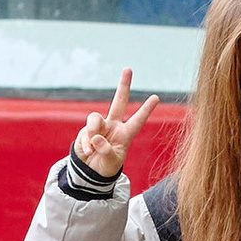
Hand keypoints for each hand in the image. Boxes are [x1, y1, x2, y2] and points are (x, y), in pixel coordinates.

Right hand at [73, 68, 158, 183]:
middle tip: (128, 69)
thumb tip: (96, 136)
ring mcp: (98, 127)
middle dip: (123, 85)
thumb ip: (105, 150)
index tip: (156, 97)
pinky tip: (88, 152)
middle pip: (119, 102)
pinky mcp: (85, 130)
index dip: (146, 110)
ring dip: (92, 132)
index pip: (137, 120)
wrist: (89, 172)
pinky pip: (85, 132)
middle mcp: (113, 126)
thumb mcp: (111, 162)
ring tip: (92, 149)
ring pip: (95, 118)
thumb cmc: (105, 167)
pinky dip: (85, 143)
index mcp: (125, 134)